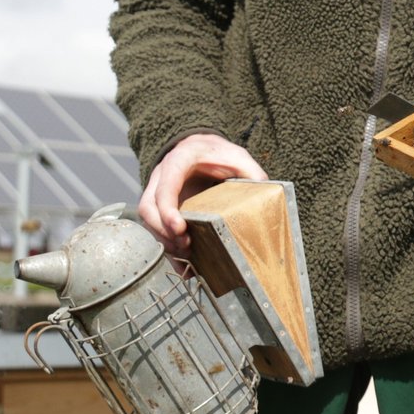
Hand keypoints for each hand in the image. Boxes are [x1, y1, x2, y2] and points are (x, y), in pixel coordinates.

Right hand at [138, 133, 268, 257]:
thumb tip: (265, 196)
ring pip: (148, 221)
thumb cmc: (219, 153)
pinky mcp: (161, 208)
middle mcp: (161, 177)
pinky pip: (156, 229)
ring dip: (165, 241)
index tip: (180, 229)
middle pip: (149, 208)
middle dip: (164, 231)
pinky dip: (168, 247)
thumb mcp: (238, 157)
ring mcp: (157, 193)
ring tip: (186, 256)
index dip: (168, 210)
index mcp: (179, 161)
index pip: (165, 187)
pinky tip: (183, 264)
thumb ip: (250, 172)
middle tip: (185, 246)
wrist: (203, 149)